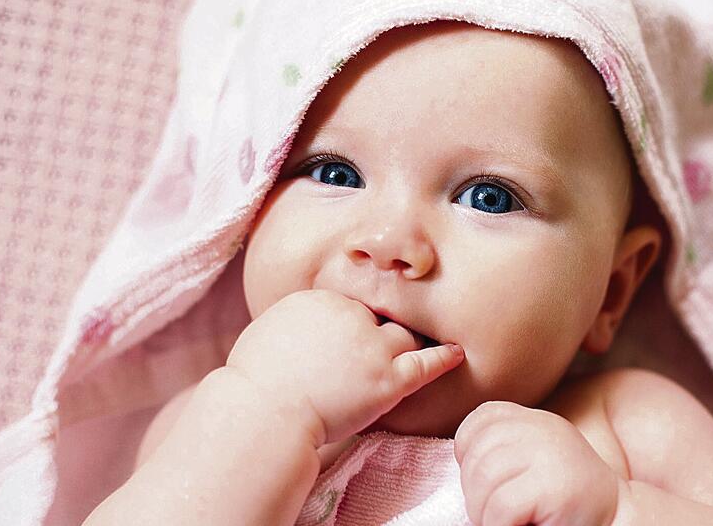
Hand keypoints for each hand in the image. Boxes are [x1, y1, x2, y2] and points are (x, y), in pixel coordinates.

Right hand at [226, 289, 463, 446]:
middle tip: (380, 348)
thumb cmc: (255, 382)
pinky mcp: (387, 380)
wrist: (264, 412)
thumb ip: (295, 323)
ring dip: (407, 345)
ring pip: (403, 337)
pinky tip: (457, 354)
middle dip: (378, 333)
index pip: (351, 305)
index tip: (352, 339)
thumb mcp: (269, 331)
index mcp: (321, 299)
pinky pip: (426, 364)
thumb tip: (302, 329)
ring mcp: (373, 347)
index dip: (354, 324)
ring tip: (419, 349)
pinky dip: (443, 358)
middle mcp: (351, 315)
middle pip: (379, 317)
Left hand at [454, 401, 620, 525]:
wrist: (620, 524)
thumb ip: (505, 451)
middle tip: (500, 514)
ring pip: (482, 480)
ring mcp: (550, 454)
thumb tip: (455, 460)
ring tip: (509, 522)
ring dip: (485, 513)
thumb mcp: (535, 465)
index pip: (480, 422)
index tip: (491, 485)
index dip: (470, 455)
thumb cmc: (567, 507)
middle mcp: (544, 429)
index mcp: (537, 421)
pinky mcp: (553, 485)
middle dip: (475, 492)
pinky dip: (498, 525)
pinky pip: (499, 506)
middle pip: (476, 454)